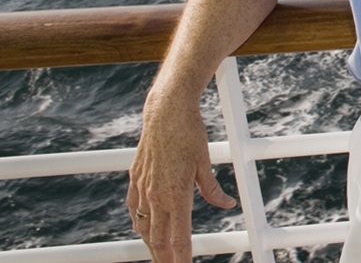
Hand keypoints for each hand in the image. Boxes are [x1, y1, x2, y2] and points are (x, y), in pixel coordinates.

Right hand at [126, 98, 235, 262]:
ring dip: (150, 245)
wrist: (166, 111)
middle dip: (165, 259)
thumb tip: (227, 204)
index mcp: (177, 194)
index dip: (182, 257)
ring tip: (159, 257)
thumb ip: (213, 190)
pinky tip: (141, 230)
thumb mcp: (206, 163)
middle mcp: (157, 195)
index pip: (179, 237)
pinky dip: (138, 223)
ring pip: (144, 227)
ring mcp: (143, 188)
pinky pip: (134, 208)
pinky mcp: (135, 178)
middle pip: (158, 239)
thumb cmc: (189, 134)